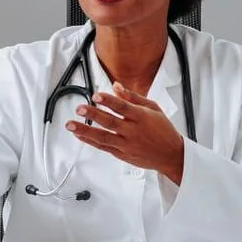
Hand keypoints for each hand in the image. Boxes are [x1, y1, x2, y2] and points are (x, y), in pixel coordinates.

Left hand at [67, 83, 186, 183]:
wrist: (170, 155)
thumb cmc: (163, 130)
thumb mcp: (153, 108)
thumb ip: (133, 97)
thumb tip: (116, 86)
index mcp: (142, 117)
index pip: (123, 107)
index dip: (109, 101)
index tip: (96, 95)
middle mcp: (133, 131)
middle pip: (110, 122)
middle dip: (93, 115)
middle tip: (79, 109)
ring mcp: (127, 144)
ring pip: (103, 137)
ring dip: (85, 131)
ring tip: (71, 125)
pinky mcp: (122, 154)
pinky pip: (104, 147)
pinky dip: (90, 141)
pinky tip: (80, 135)